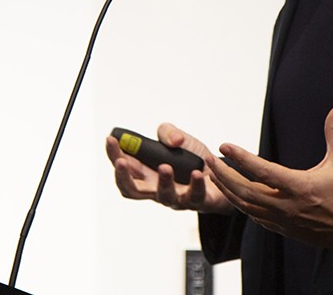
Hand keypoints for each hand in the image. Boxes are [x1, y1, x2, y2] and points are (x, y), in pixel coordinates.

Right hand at [106, 123, 233, 214]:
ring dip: (163, 182)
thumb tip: (173, 140)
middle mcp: (156, 188)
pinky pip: (195, 196)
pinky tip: (199, 172)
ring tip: (166, 167)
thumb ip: (168, 132)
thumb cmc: (193, 160)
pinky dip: (196, 184)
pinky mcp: (198, 201)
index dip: (113, 154)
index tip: (110, 139)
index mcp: (146, 173)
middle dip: (123, 177)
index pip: (123, 166)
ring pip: (164, 197)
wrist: (223, 174)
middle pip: (131, 190)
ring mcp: (176, 198)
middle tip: (121, 162)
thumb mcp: (178, 139)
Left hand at [206, 99, 332, 252]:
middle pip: (245, 192)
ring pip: (246, 207)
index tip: (224, 145)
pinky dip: (242, 205)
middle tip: (209, 160)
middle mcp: (288, 207)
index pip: (262, 171)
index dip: (241, 158)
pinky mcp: (286, 230)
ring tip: (214, 175)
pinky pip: (256, 218)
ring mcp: (285, 222)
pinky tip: (235, 194)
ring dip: (228, 191)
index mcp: (301, 187)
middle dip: (224, 175)